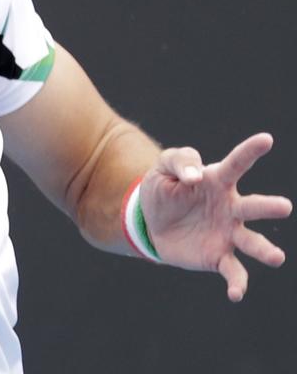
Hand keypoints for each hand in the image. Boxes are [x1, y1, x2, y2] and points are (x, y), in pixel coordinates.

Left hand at [142, 132, 292, 300]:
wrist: (150, 221)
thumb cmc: (165, 188)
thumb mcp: (164, 167)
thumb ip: (179, 161)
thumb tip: (196, 176)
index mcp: (219, 181)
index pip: (236, 163)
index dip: (250, 151)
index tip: (266, 139)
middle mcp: (231, 208)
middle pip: (253, 207)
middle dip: (269, 207)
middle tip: (285, 206)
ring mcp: (228, 234)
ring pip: (251, 242)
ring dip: (264, 250)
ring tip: (277, 257)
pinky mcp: (218, 256)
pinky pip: (232, 271)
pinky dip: (237, 283)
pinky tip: (236, 295)